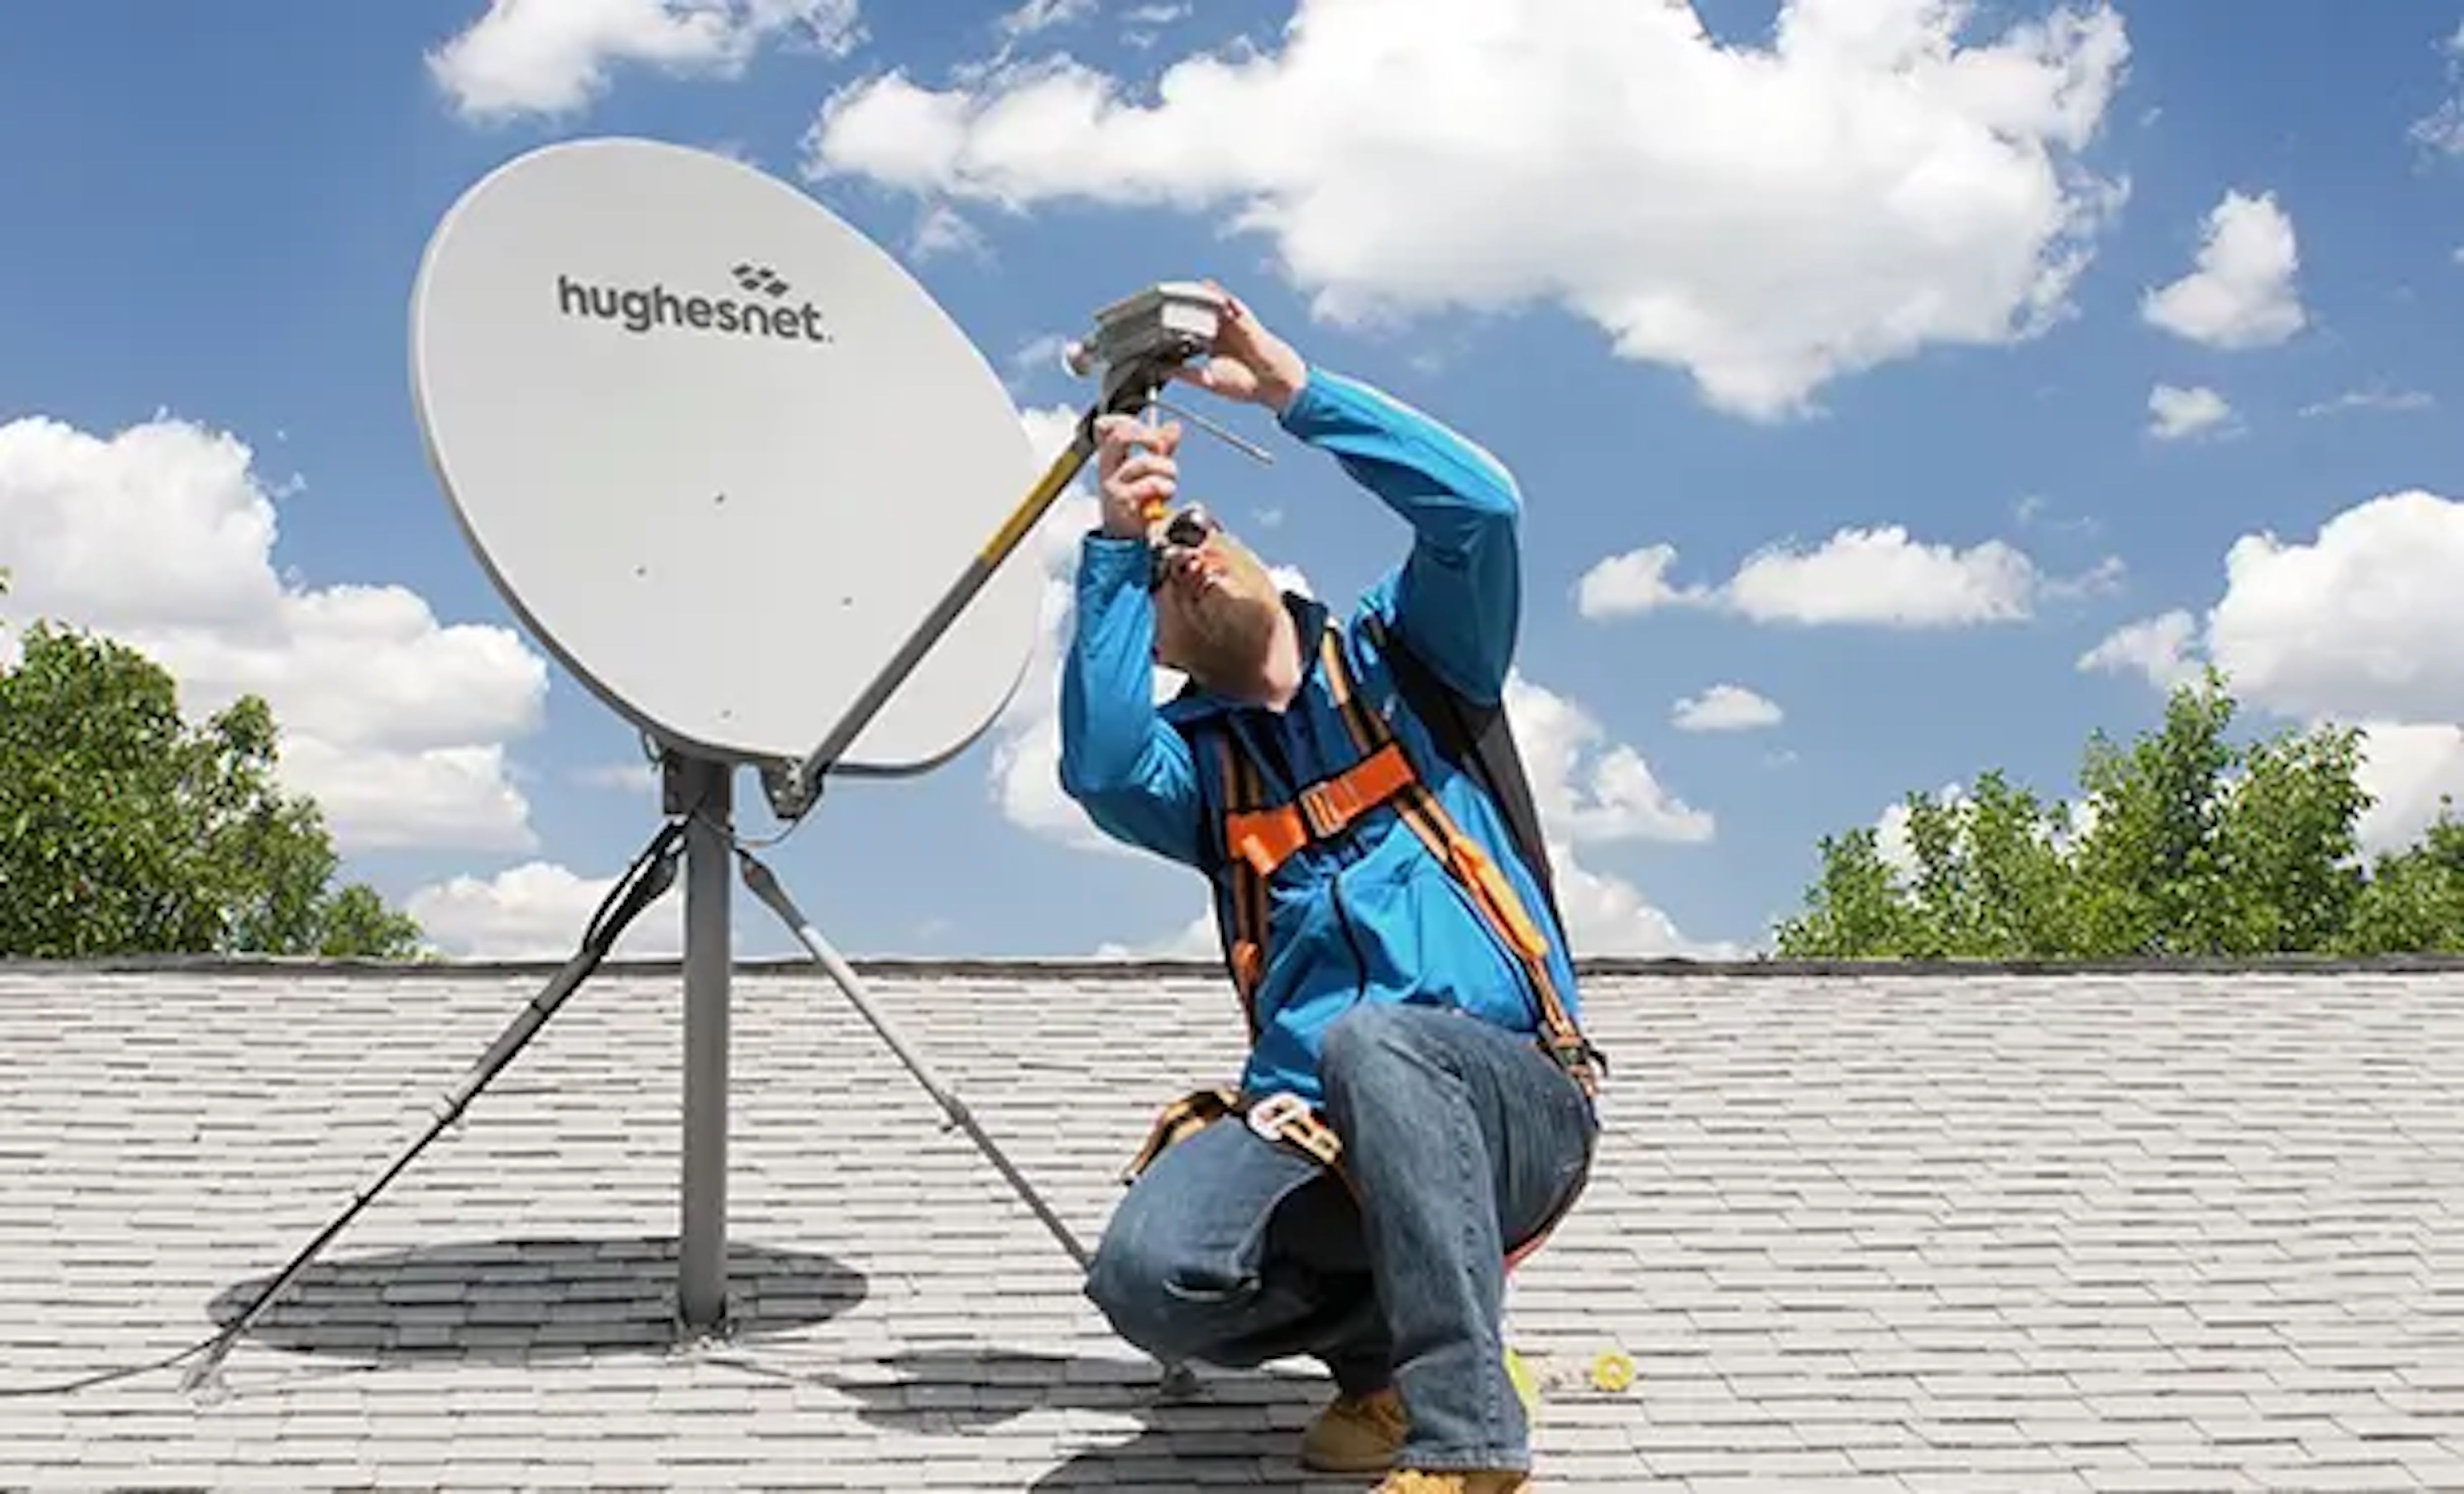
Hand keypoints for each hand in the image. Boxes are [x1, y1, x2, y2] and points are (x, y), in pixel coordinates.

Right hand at [1095, 414, 1181, 538]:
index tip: (1146, 433)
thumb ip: (1160, 447)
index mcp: (1110, 458)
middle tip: (1160, 451)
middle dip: (1149, 437)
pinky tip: (1165, 495)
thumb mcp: (1148, 470)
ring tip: (1169, 483)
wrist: (1126, 539)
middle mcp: (1107, 469)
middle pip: (1121, 435)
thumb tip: (1174, 426)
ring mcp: (1113, 485)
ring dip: (1167, 470)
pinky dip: (1165, 487)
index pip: (1105, 427)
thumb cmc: (1136, 501)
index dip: (1126, 421)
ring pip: (1144, 462)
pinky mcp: (1123, 502)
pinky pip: (1150, 485)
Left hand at [1170, 281, 1306, 413]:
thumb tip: (1163, 371)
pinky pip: (1228, 301)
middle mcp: (1220, 333)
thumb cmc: (1247, 384)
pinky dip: (1217, 294)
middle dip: (1180, 309)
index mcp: (1211, 348)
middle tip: (1158, 300)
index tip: (1151, 325)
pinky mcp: (1243, 319)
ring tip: (1178, 289)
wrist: (1274, 382)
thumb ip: (1187, 375)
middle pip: (1196, 315)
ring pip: (1210, 306)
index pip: (1188, 333)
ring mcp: (1232, 324)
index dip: (1171, 328)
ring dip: (1196, 298)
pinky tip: (1205, 286)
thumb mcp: (1209, 381)